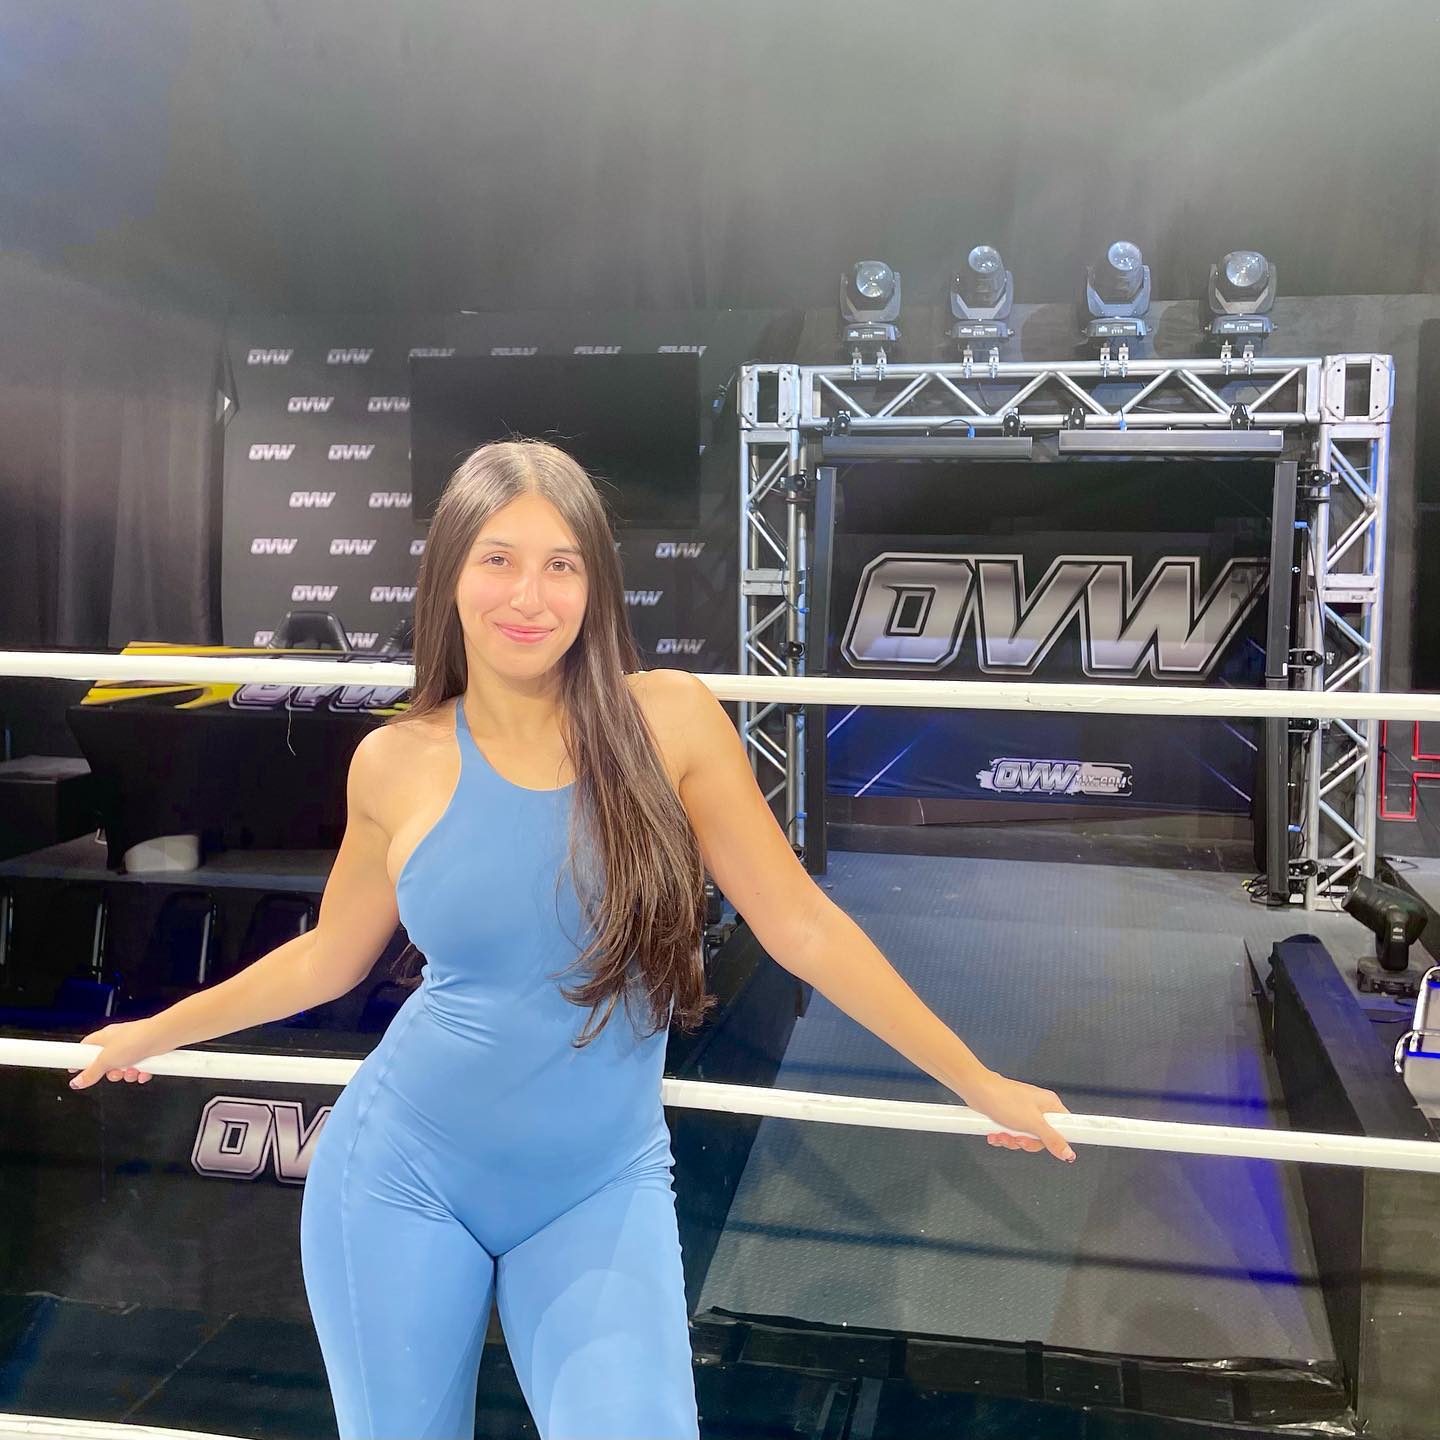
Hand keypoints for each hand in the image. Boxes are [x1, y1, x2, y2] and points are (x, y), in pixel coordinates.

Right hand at [68, 1020, 162, 1088]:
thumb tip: (77, 1082)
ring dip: (127, 1074)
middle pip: (105, 1063)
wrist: (163, 1036)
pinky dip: (140, 1072)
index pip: (85, 1048)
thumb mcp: (106, 1060)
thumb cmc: (135, 1039)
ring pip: (123, 1067)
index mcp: (103, 1037)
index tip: (76, 1071)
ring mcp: (132, 1047)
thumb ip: (91, 1073)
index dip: (80, 1060)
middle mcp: (117, 1041)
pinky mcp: (146, 1052)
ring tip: (132, 1071)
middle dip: (110, 1073)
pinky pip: (138, 1068)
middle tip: (114, 1073)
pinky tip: (143, 1072)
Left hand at [959, 1069, 1074, 1162]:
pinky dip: (1003, 1137)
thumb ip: (1052, 1139)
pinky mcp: (1009, 1116)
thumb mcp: (1032, 1123)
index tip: (1046, 1144)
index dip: (1057, 1140)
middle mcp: (1039, 1108)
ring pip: (1025, 1138)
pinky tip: (994, 1134)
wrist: (976, 1090)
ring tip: (1002, 1134)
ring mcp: (1023, 1112)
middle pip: (1043, 1138)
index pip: (1065, 1128)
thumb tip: (1069, 1153)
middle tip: (1018, 1138)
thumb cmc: (1003, 1099)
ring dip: (1011, 1141)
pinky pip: (1012, 1134)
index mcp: (1050, 1105)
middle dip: (1027, 1142)